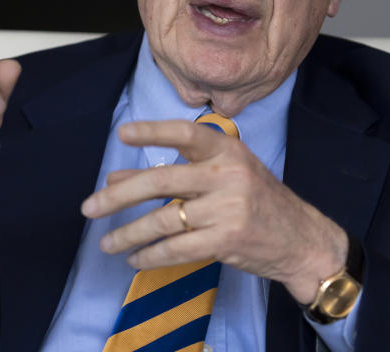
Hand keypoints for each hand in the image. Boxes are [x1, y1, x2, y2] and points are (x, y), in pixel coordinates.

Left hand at [80, 120, 347, 303]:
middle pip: (162, 181)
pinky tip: (136, 258)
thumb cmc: (257, 201)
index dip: (153, 132)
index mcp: (227, 150)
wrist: (300, 238)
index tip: (122, 134)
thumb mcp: (223, 177)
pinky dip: (151, 255)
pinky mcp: (227, 240)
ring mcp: (228, 208)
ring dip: (129, 233)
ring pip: (164, 220)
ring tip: (107, 242)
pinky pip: (178, 249)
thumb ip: (173, 173)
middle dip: (119, 196)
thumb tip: (115, 179)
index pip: (185, 133)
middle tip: (89, 207)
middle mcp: (227, 175)